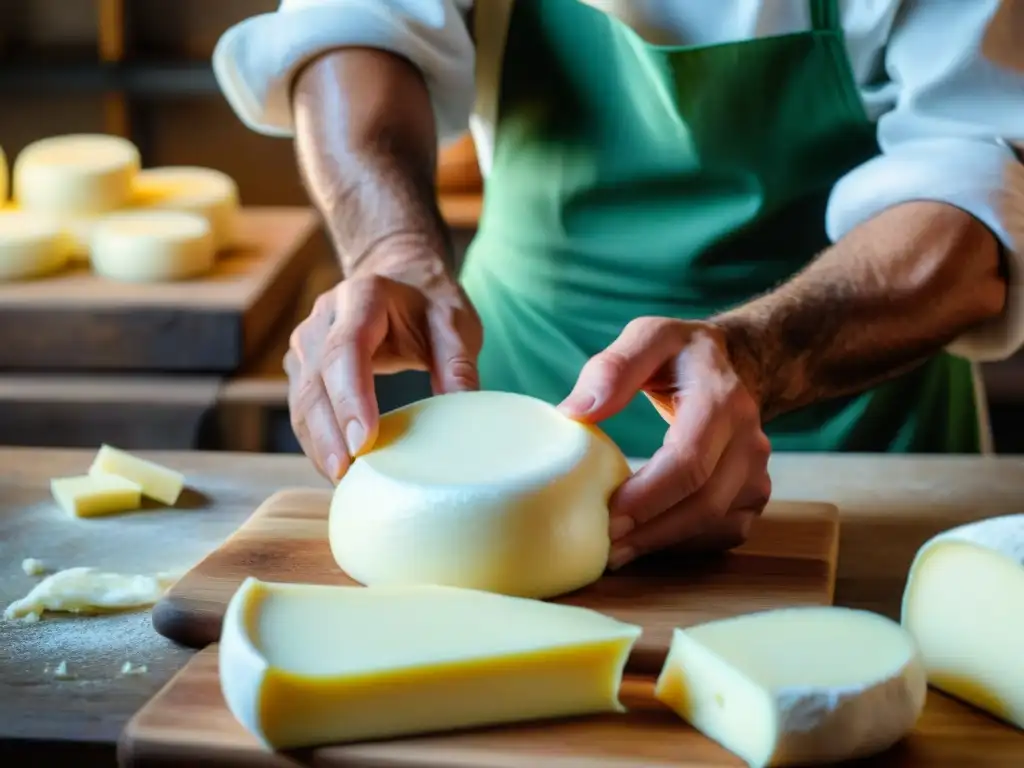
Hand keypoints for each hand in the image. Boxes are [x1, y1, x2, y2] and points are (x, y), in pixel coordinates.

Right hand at [284, 253, 482, 482]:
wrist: (399, 279)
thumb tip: (463, 416)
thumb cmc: (429, 304)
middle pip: (315, 379)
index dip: (350, 397)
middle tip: (348, 474)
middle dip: (329, 432)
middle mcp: (324, 317)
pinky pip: (302, 410)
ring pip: (301, 399)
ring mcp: (307, 343)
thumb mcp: (455, 323)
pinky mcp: (303, 367)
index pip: (346, 349)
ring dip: (318, 444)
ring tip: (342, 481)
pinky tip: (337, 469)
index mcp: (363, 297)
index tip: (365, 441)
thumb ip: (459, 364)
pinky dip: (317, 442)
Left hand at [558, 317, 770, 568]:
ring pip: (717, 524)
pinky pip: (726, 532)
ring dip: (667, 543)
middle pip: (705, 501)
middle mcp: (748, 439)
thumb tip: (574, 413)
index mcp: (721, 400)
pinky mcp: (754, 493)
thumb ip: (613, 368)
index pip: (689, 460)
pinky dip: (688, 544)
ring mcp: (757, 470)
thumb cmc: (681, 354)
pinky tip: (650, 542)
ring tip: (618, 553)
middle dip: (653, 531)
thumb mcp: (649, 337)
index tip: (608, 517)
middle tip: (605, 548)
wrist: (735, 364)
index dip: (649, 496)